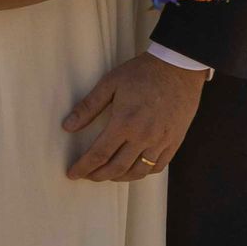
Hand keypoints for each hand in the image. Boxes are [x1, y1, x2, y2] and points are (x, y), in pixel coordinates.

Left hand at [64, 51, 206, 181]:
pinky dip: (143, 172)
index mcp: (124, 122)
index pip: (99, 154)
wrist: (178, 67)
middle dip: (98, 176)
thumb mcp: (110, 83)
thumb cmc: (142, 72)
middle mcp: (143, 136)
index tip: (73, 173)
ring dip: (120, 178)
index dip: (83, 167)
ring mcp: (160, 141)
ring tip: (108, 175)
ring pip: (138, 172)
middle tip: (88, 176)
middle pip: (117, 168)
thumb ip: (88, 106)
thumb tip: (67, 126)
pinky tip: (134, 169)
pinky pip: (158, 166)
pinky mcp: (174, 141)